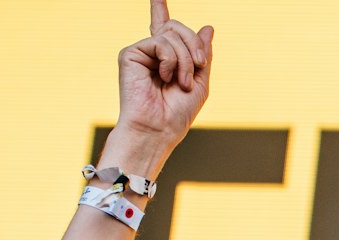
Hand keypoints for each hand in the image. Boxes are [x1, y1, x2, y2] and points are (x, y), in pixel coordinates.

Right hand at [115, 0, 213, 149]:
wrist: (159, 128)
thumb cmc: (178, 112)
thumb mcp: (200, 81)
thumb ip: (204, 54)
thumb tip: (207, 27)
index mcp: (167, 59)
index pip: (164, 29)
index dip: (159, 9)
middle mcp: (152, 52)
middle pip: (178, 28)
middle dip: (195, 47)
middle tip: (199, 68)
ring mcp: (141, 52)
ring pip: (172, 34)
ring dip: (186, 59)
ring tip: (180, 82)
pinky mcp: (130, 54)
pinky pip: (159, 41)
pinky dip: (170, 59)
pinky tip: (165, 76)